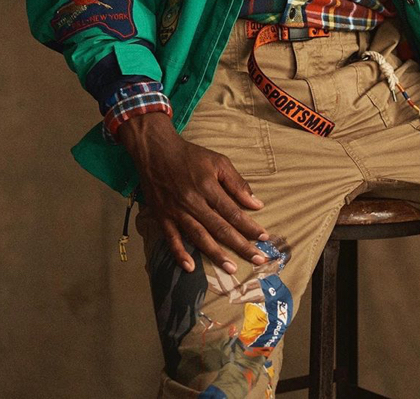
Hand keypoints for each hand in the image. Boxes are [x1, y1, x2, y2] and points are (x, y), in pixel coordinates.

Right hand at [117, 112, 270, 275]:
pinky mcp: (162, 216)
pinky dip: (180, 254)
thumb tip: (256, 204)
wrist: (156, 151)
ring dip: (216, 255)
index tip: (263, 237)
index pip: (233, 212)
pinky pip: (171, 239)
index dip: (249, 226)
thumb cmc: (190, 156)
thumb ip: (237, 183)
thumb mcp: (218, 161)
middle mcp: (193, 201)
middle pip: (220, 228)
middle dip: (240, 245)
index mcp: (208, 187)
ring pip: (199, 237)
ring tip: (231, 268)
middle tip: (258, 260)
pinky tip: (190, 267)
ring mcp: (176, 211)